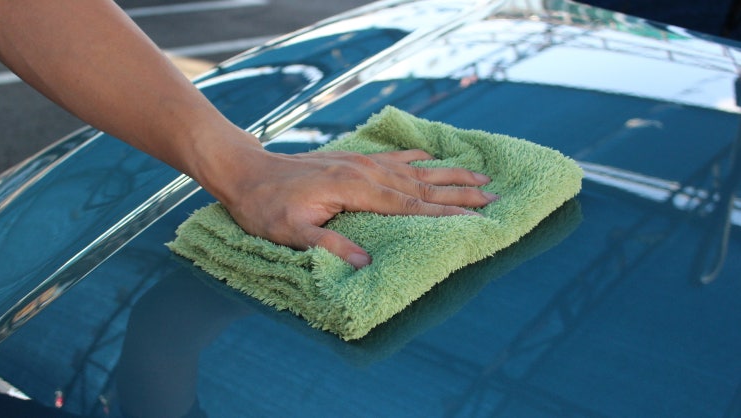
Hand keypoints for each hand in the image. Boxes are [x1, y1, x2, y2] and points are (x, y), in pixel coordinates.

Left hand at [199, 138, 497, 268]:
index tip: (477, 216)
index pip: (410, 205)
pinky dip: (417, 157)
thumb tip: (367, 265)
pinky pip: (393, 157)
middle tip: (494, 195)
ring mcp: (361, 163)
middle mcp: (365, 172)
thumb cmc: (266, 207)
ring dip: (447, 173)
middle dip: (459, 191)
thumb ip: (329, 245)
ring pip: (414, 169)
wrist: (247, 171)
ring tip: (478, 173)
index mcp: (355, 190)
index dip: (445, 212)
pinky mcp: (353, 159)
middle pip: (422, 185)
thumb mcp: (290, 232)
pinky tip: (431, 156)